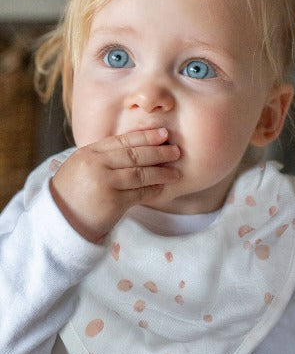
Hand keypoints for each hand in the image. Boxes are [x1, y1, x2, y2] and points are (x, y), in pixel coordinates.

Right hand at [50, 128, 179, 242]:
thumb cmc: (72, 192)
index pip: (123, 140)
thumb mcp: (82, 166)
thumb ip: (103, 156)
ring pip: (140, 173)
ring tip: (175, 172)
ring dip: (161, 172)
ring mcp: (105, 183)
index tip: (163, 134)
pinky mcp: (113, 202)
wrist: (59, 220)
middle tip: (176, 151)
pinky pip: (140, 193)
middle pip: (135, 154)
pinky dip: (153, 190)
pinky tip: (162, 188)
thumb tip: (135, 147)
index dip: (145, 136)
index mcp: (89, 152)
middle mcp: (97, 165)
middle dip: (158, 152)